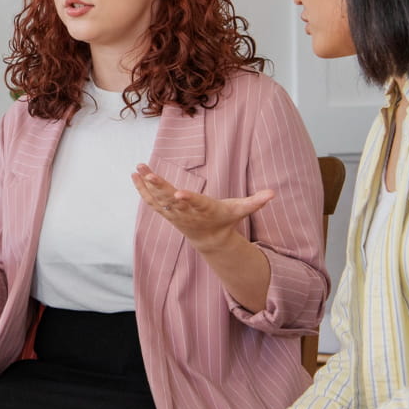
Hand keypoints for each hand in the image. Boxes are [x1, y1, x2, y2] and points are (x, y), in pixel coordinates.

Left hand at [132, 163, 273, 252]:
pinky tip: (134, 175)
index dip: (187, 200)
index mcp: (205, 209)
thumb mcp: (241, 211)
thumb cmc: (225, 220)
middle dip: (159, 186)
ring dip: (146, 184)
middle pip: (171, 200)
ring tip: (137, 168)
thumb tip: (274, 194)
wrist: (210, 240)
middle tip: (147, 172)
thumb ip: (256, 202)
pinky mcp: (167, 212)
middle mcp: (187, 212)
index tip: (177, 194)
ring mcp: (175, 213)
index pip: (195, 204)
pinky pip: (151, 200)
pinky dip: (142, 189)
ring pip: (158, 199)